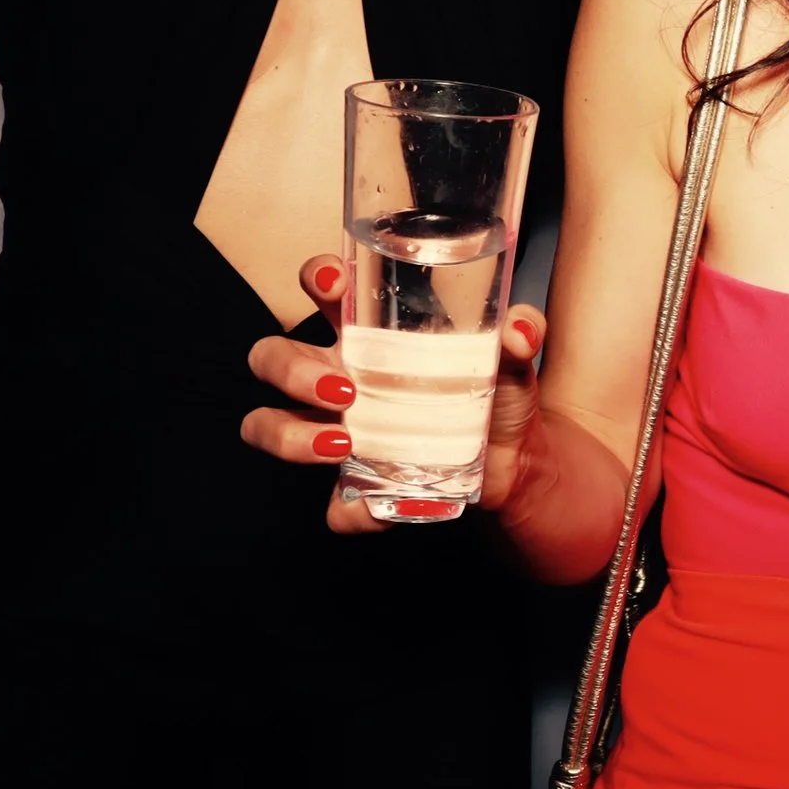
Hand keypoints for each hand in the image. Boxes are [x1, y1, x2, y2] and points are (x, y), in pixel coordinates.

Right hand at [239, 255, 548, 535]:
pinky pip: (332, 505)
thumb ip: (521, 333)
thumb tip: (521, 329)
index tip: (333, 283)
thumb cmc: (494, 391)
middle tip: (343, 387)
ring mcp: (335, 431)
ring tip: (344, 445)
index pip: (321, 289)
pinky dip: (353, 509)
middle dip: (291, 369)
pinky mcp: (353, 487)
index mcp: (367, 332)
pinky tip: (383, 505)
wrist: (513, 461)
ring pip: (267, 425)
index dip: (315, 278)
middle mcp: (337, 374)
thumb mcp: (511, 357)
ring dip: (291, 436)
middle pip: (271, 357)